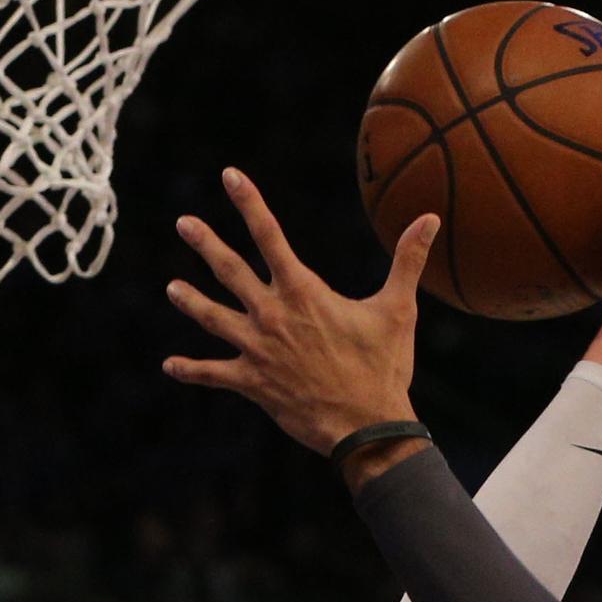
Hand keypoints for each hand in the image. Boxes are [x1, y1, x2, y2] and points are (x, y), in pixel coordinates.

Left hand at [162, 169, 433, 459]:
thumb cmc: (383, 366)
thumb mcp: (397, 308)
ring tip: (172, 288)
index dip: (248, 202)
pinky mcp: (253, 383)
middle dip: (206, 244)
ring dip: (191, 302)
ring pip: (214, 318)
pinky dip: (192, 371)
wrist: (365, 424)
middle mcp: (273, 315)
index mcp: (302, 291)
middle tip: (184, 222)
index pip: (269, 234)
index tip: (229, 176)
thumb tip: (431, 218)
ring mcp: (258, 349)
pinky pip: (215, 375)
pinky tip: (170, 366)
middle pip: (230, 271)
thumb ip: (408, 260)